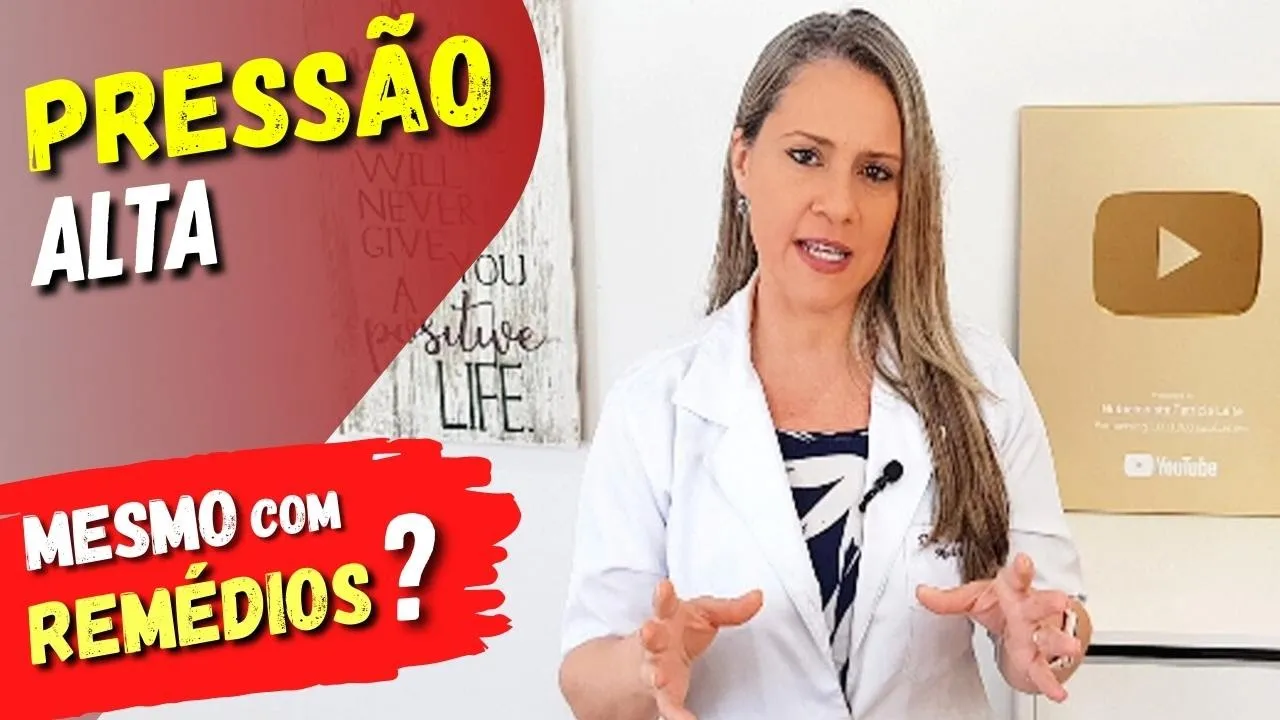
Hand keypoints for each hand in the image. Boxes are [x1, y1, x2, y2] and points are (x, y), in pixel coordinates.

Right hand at [637, 579, 762, 719]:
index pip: (664, 603)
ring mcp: (656, 669)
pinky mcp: (663, 694)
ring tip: (658, 679)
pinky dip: (677, 716)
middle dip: (648, 633)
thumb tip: (759, 596)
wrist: (651, 657)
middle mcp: (657, 643)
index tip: (664, 586)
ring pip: (652, 673)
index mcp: (666, 618)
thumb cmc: (680, 629)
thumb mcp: (705, 614)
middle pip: (650, 637)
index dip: (663, 595)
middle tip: (647, 630)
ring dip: (654, 675)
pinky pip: (669, 707)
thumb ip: (732, 609)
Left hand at [915, 553, 1082, 701]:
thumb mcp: (973, 597)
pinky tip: (1057, 692)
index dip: (1020, 569)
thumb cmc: (1003, 603)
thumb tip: (922, 593)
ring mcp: (1038, 635)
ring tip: (1070, 648)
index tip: (1024, 561)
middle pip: (1040, 606)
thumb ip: (948, 599)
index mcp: (1014, 592)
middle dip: (1050, 602)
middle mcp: (1029, 611)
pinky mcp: (1038, 658)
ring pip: (1050, 638)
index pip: (1017, 577)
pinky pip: (1044, 670)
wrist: (1023, 622)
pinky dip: (1050, 682)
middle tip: (1060, 600)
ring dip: (1060, 643)